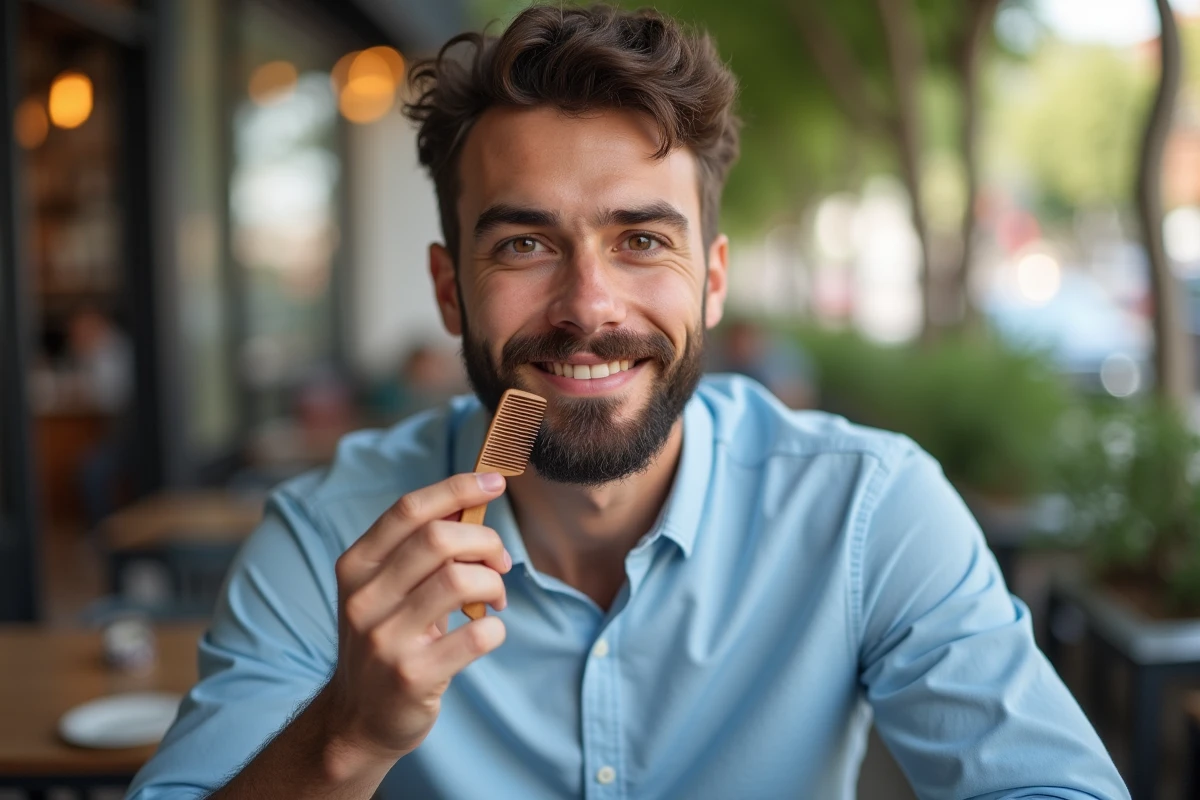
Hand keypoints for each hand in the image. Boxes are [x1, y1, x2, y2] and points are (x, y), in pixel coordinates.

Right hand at [319, 472, 511, 772]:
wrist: (357, 719)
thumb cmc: (385, 638)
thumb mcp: (384, 589)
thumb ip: (418, 549)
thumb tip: (472, 501)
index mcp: (355, 567)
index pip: (408, 510)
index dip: (456, 488)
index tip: (494, 481)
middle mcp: (364, 599)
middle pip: (439, 539)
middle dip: (485, 541)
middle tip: (500, 561)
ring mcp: (385, 639)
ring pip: (460, 581)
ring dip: (494, 583)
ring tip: (496, 598)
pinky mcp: (412, 676)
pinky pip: (476, 635)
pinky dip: (495, 628)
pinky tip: (488, 632)